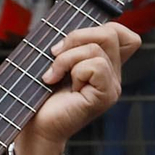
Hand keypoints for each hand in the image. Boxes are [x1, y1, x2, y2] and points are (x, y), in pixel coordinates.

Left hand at [21, 23, 138, 147]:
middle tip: (54, 55)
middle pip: (111, 32)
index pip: (120, 33)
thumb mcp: (55, 62)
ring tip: (52, 75)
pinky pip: (96, 66)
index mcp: (104, 65)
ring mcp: (112, 86)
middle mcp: (113, 75)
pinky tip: (61, 84)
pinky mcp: (105, 96)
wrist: (34, 127)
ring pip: (98, 48)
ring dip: (66, 58)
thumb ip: (70, 46)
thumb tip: (70, 32)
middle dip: (76, 37)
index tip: (66, 44)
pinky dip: (73, 70)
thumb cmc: (40, 97)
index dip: (97, 27)